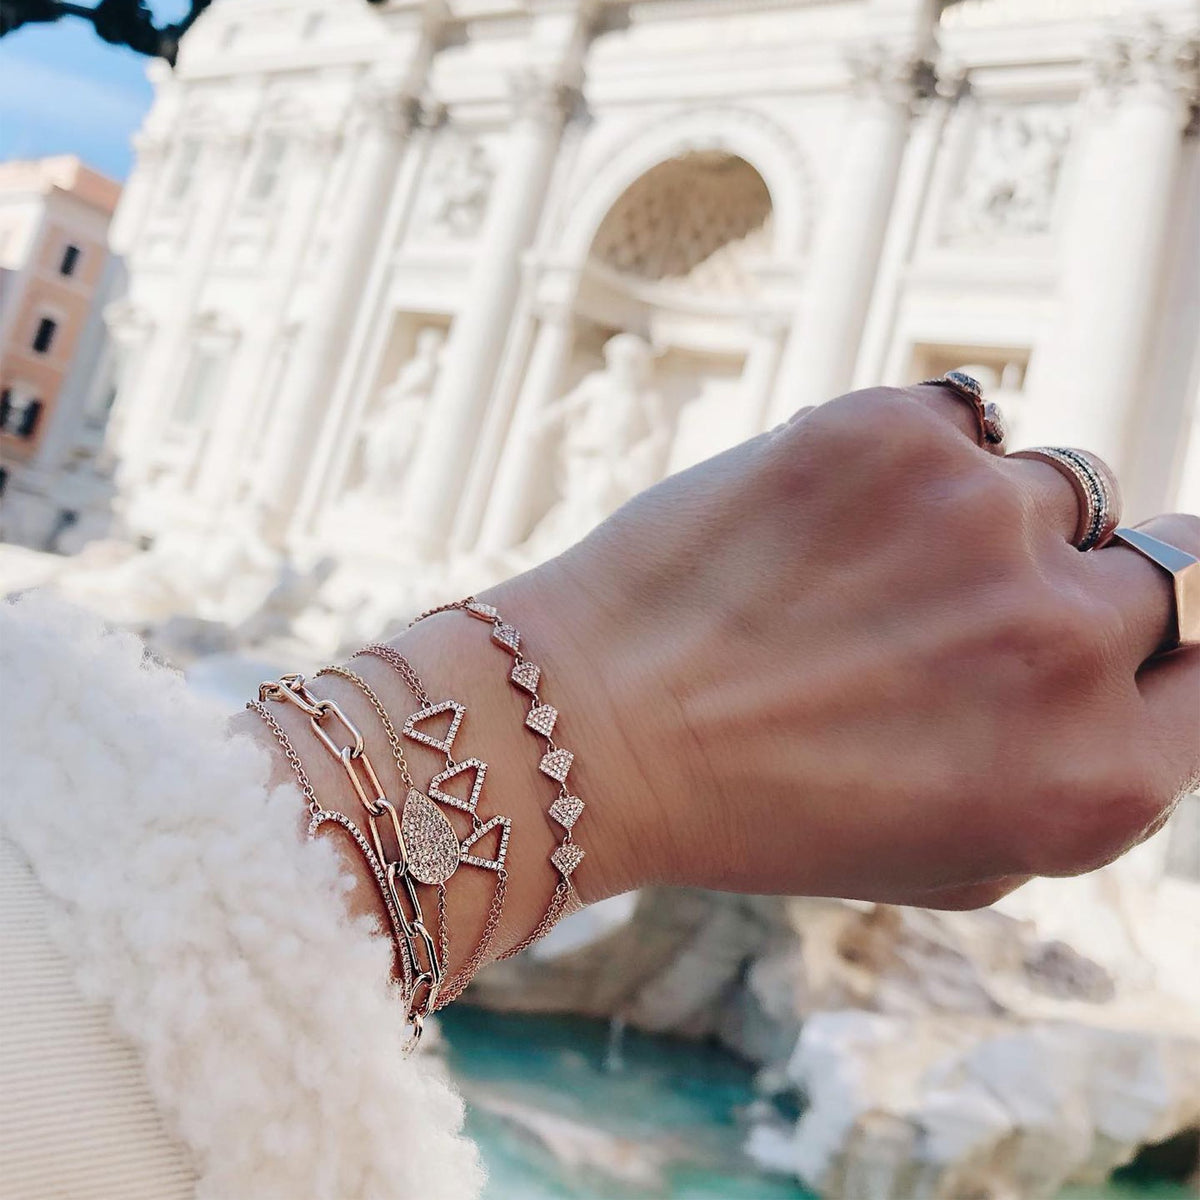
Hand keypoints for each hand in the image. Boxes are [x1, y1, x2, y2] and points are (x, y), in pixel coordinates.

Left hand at [484, 386, 1199, 910]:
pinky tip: (828, 521)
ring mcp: (984, 523)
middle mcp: (1064, 645)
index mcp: (1096, 780)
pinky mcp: (895, 434)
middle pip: (1168, 564)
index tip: (1113, 632)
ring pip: (1062, 488)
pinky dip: (919, 463)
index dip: (1168, 647)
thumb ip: (1091, 775)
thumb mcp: (961, 854)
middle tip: (965, 611)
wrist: (596, 729)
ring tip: (869, 576)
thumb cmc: (771, 809)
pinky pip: (968, 425)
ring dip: (991, 526)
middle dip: (1081, 586)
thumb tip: (1160, 671)